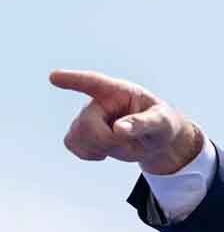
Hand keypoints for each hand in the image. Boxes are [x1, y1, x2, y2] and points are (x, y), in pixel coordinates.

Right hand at [50, 70, 201, 174]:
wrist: (157, 139)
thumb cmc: (162, 124)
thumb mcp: (161, 123)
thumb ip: (142, 124)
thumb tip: (118, 129)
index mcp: (119, 91)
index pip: (93, 82)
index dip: (73, 80)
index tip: (54, 77)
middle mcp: (99, 102)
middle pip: (86, 125)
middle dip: (107, 142)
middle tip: (129, 143)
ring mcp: (88, 117)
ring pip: (75, 137)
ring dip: (98, 149)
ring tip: (119, 145)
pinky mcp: (83, 132)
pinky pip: (73, 145)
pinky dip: (89, 154)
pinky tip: (105, 151)